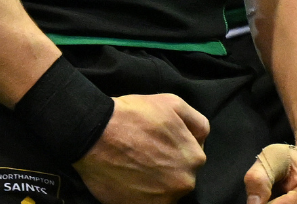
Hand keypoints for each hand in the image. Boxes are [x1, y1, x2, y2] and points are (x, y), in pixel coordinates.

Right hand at [72, 93, 209, 203]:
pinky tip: (128, 179)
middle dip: (167, 167)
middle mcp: (185, 183)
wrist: (94, 133)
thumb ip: (197, 122)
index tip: (157, 142)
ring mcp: (164, 199)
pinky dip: (140, 194)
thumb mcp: (172, 102)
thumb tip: (201, 139)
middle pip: (179, 176)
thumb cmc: (133, 115)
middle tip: (144, 154)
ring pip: (164, 191)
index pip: (192, 157)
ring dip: (154, 183)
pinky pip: (148, 202)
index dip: (174, 147)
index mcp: (195, 158)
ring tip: (134, 167)